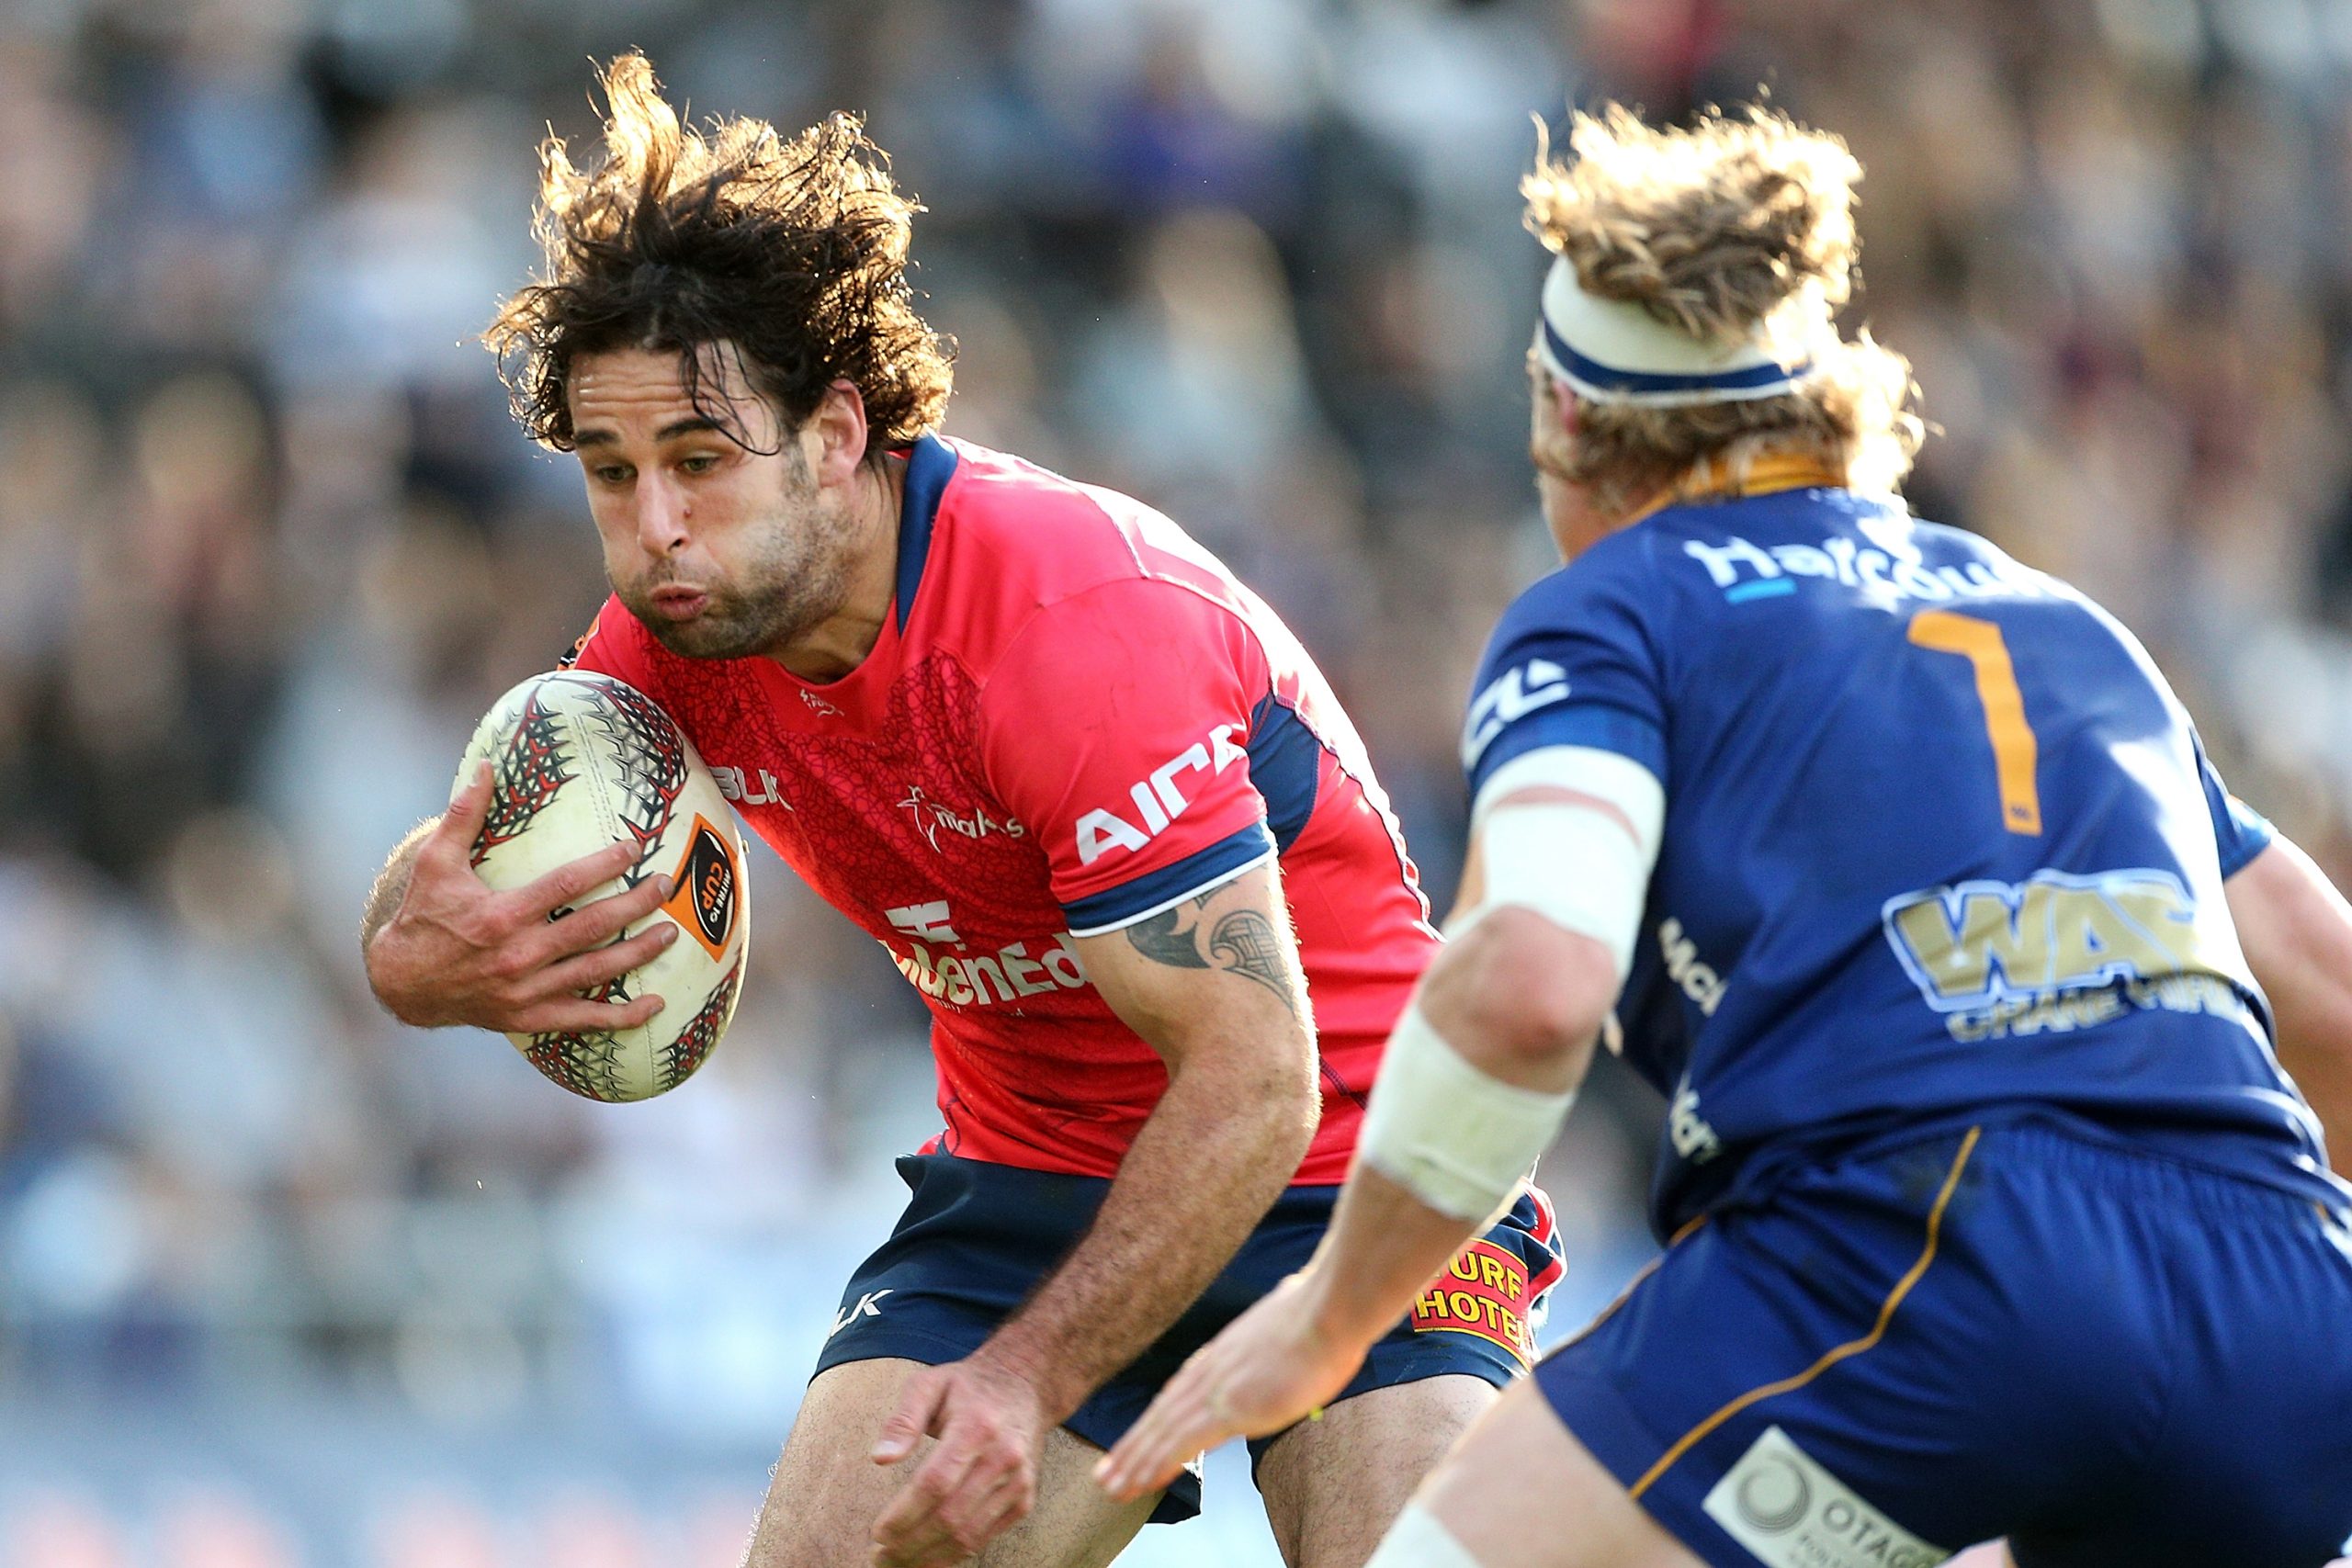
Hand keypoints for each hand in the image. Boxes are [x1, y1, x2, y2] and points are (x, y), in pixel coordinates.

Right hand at [364, 763, 676, 1033]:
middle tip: (665, 886)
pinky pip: (584, 1020)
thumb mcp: (435, 862)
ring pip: (596, 972)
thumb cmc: (423, 916)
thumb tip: (485, 767)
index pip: (566, 885)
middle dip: (635, 905)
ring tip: (671, 934)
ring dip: (639, 954)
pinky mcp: (530, 1017)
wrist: (401, 982)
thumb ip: (463, 815)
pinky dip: (622, 1017)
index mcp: (502, 915)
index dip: (606, 865)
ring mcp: (527, 990)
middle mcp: (519, 955)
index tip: (635, 849)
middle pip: (592, 927)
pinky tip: (656, 1005)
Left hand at [869, 1353, 1049, 1567]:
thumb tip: (879, 1458)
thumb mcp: (930, 1384)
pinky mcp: (1024, 1499)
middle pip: (951, 1516)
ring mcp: (1018, 1482)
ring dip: (928, 1557)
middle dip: (910, 1544)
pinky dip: (953, 1554)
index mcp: (976, 1426)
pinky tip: (926, 1557)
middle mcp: (1003, 1457)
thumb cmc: (967, 1387)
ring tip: (896, 1563)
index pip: (936, 1483)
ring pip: (968, 1535)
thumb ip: (903, 1419)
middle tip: (879, 1557)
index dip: (904, 1513)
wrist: (1025, 1386)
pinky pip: (984, 1537)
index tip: (877, 1532)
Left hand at [1094, 1270, 1367, 1502]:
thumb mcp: (1291, 1312)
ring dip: (1134, 1462)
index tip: (1137, 1438)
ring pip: (1161, 1433)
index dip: (1155, 1420)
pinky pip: (1181, 1443)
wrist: (1329, 1310)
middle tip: (1107, 1472)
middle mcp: (1211, 1371)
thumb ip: (1281, 1319)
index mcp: (1224, 1354)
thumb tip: (1290, 1296)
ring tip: (1112, 1485)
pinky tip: (1141, 1481)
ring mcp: (1217, 1391)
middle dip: (1132, 1446)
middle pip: (1161, 1414)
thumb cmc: (1323, 1312)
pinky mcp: (1228, 1410)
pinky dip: (1156, 1463)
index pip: (1179, 1392)